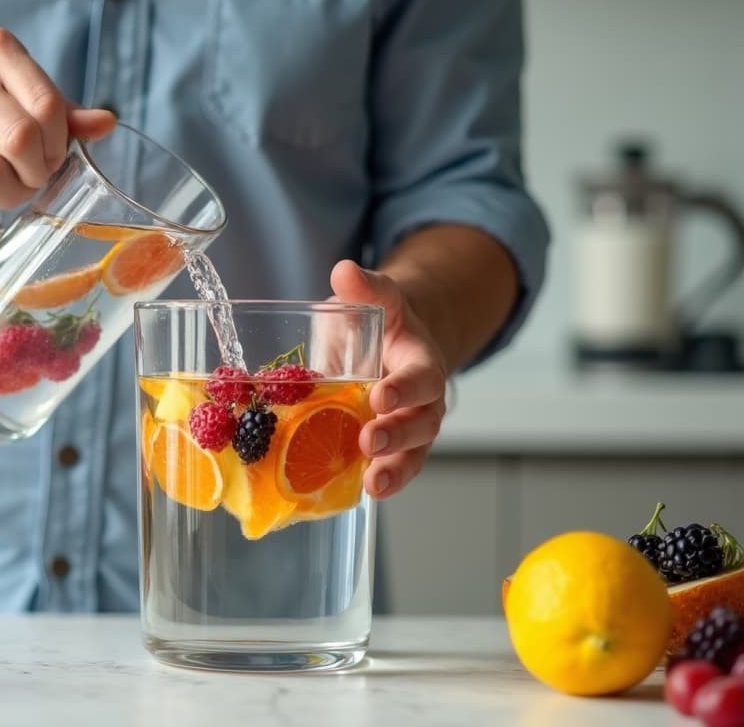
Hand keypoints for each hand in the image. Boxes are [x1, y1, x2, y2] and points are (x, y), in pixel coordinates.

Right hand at [0, 27, 116, 225]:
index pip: (46, 105)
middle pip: (20, 142)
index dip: (58, 143)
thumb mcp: (15, 92)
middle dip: (36, 173)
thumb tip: (106, 124)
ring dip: (10, 196)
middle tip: (32, 177)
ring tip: (5, 188)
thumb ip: (60, 110)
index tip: (51, 154)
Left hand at [329, 259, 448, 499]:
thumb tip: (344, 271)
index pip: (421, 377)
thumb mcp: (377, 299)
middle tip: (370, 441)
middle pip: (422, 422)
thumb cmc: (382, 322)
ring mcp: (410, 427)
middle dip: (398, 434)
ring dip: (396, 471)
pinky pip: (394, 468)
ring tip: (374, 485)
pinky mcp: (394, 448)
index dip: (404, 388)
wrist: (393, 343)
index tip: (381, 396)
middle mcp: (423, 400)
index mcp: (421, 361)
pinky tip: (361, 495)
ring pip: (414, 454)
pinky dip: (383, 483)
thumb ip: (365, 287)